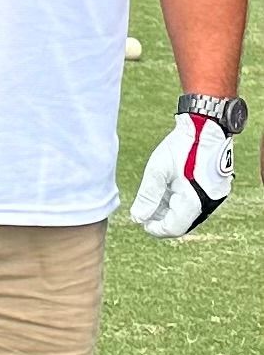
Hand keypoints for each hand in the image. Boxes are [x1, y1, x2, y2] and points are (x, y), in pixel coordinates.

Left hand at [131, 114, 233, 238]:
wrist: (207, 126)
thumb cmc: (182, 146)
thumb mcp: (158, 170)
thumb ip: (148, 196)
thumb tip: (137, 218)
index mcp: (194, 202)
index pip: (172, 229)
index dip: (155, 228)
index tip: (140, 219)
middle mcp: (208, 203)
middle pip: (181, 222)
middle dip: (160, 217)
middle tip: (145, 204)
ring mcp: (215, 196)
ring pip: (188, 213)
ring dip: (170, 208)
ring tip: (156, 192)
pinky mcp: (217, 188)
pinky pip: (197, 202)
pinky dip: (181, 200)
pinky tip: (170, 185)